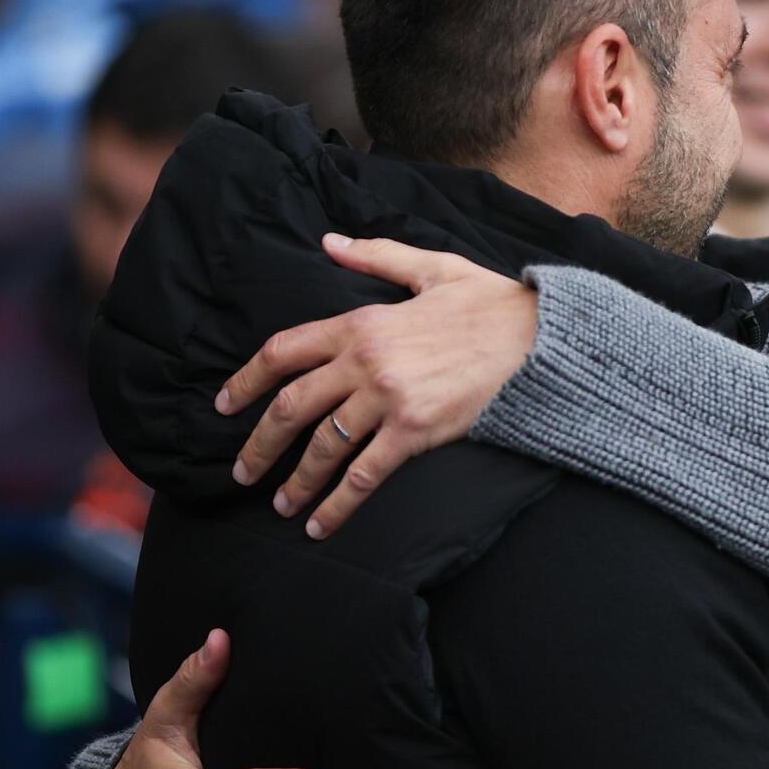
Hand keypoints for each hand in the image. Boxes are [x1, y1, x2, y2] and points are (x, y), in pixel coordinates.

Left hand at [218, 234, 537, 538]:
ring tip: (281, 505)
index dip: (246, 380)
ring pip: (322, 446)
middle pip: (291, 406)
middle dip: (259, 443)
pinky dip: (338, 504)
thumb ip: (376, 256)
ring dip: (295, 481)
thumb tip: (328, 242)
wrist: (543, 340)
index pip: (284, 351)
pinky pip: (364, 474)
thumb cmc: (493, 304)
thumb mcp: (433, 268)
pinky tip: (321, 525)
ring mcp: (389, 398)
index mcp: (363, 321)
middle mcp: (366, 360)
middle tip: (241, 471)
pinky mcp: (416, 431)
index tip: (225, 405)